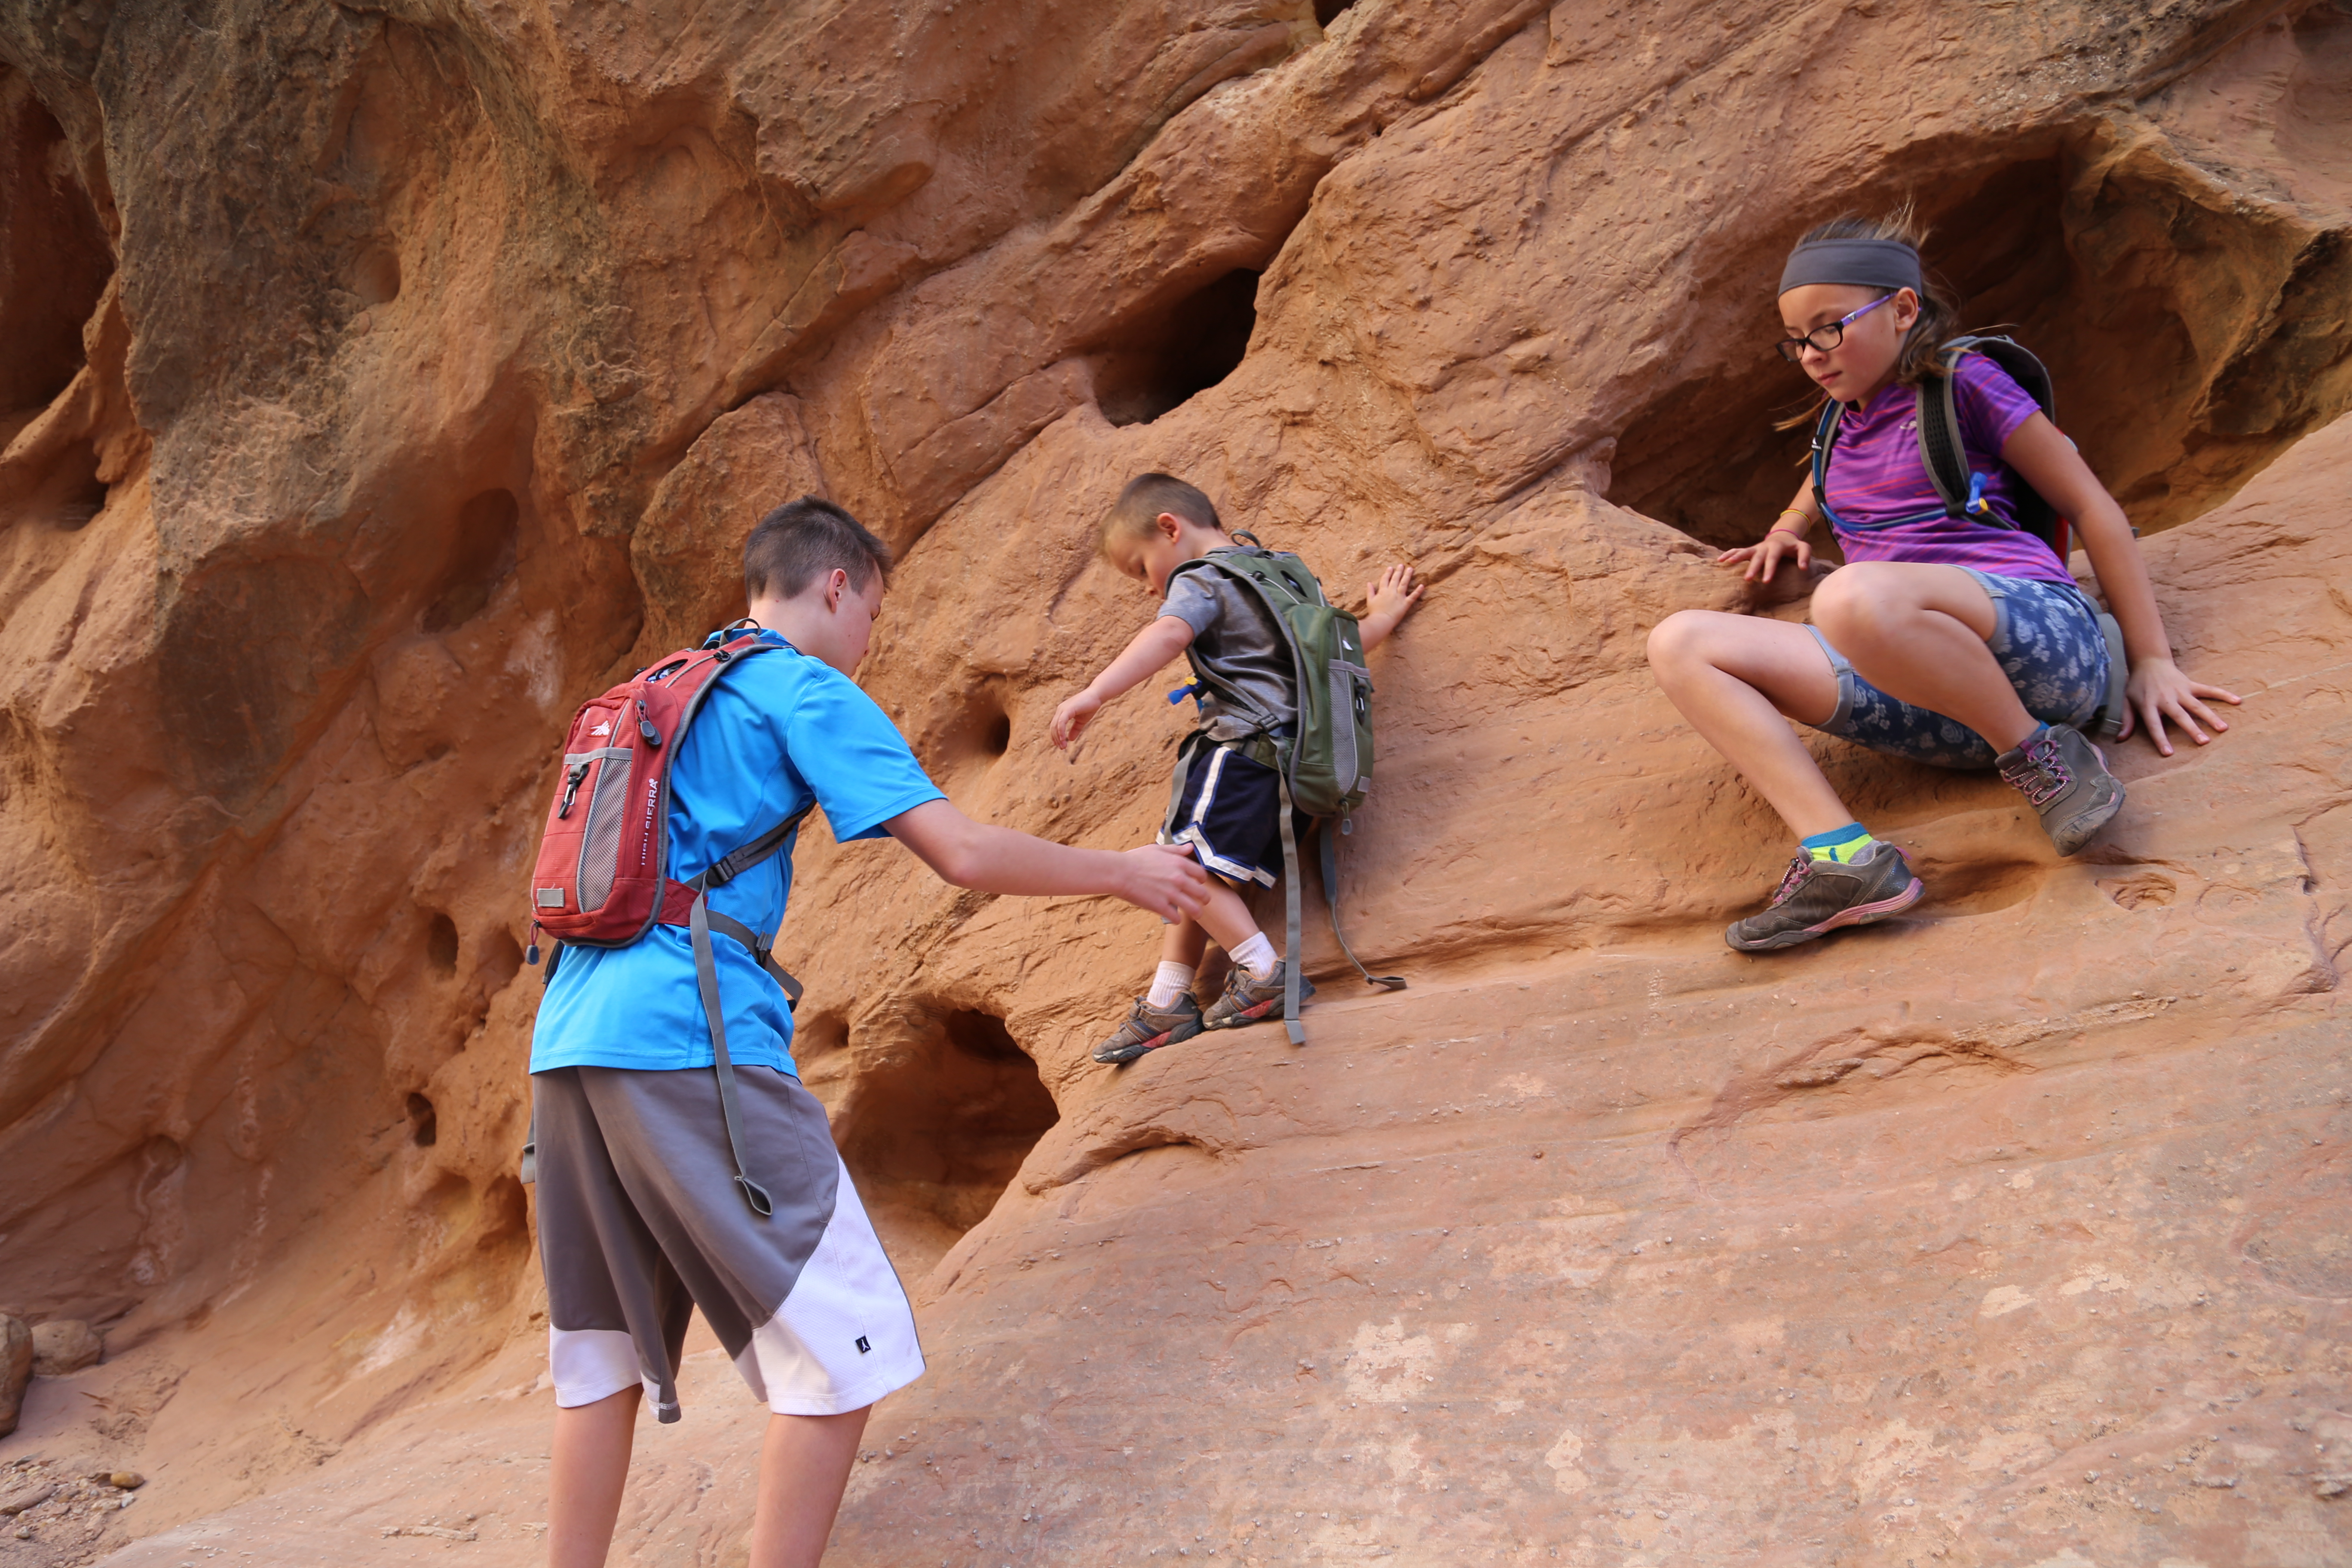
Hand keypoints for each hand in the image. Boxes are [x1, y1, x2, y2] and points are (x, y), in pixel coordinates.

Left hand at [1050, 688, 1101, 749]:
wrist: (1097, 696)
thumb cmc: (1089, 707)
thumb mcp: (1081, 721)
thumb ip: (1075, 729)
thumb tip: (1070, 739)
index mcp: (1062, 712)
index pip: (1055, 726)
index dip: (1055, 736)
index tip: (1060, 745)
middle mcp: (1060, 709)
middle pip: (1053, 727)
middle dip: (1056, 739)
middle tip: (1062, 748)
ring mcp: (1063, 709)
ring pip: (1056, 725)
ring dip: (1058, 737)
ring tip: (1063, 746)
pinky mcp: (1068, 709)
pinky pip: (1061, 722)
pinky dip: (1061, 731)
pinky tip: (1063, 739)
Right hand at [1118, 843, 1211, 921]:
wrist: (1118, 872)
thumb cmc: (1135, 859)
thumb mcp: (1157, 849)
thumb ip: (1176, 850)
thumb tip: (1190, 847)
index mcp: (1179, 863)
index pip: (1202, 875)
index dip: (1201, 881)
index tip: (1198, 884)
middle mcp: (1179, 879)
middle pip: (1202, 894)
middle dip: (1204, 900)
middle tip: (1202, 903)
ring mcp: (1170, 894)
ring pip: (1194, 910)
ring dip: (1196, 914)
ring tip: (1194, 915)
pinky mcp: (1160, 907)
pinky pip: (1176, 918)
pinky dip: (1176, 920)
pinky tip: (1174, 918)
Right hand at [1365, 563, 1423, 623]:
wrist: (1381, 621)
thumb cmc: (1374, 613)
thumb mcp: (1370, 601)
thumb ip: (1370, 591)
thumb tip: (1368, 583)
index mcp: (1383, 591)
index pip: (1385, 579)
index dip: (1388, 573)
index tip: (1390, 568)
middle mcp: (1391, 592)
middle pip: (1395, 579)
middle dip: (1398, 571)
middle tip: (1401, 565)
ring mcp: (1399, 597)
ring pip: (1404, 584)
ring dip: (1407, 576)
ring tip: (1410, 569)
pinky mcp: (1405, 604)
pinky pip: (1413, 596)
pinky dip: (1418, 591)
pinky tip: (1422, 585)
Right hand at [1718, 529, 1810, 583]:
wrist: (1783, 536)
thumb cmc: (1793, 546)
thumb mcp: (1803, 547)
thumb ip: (1805, 556)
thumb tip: (1803, 568)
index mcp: (1777, 546)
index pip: (1773, 558)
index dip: (1769, 569)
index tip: (1766, 581)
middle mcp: (1764, 546)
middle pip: (1757, 557)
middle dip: (1752, 567)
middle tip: (1747, 579)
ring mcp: (1756, 547)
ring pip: (1745, 551)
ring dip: (1736, 556)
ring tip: (1727, 562)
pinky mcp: (1750, 549)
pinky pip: (1737, 550)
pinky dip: (1729, 554)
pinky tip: (1720, 560)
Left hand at [2120, 656, 2240, 755]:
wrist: (2149, 661)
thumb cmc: (2137, 685)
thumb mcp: (2127, 701)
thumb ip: (2127, 721)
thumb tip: (2120, 740)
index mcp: (2149, 704)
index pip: (2154, 725)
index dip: (2160, 739)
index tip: (2169, 753)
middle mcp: (2166, 698)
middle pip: (2180, 716)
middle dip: (2192, 729)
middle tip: (2204, 742)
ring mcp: (2180, 690)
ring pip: (2197, 705)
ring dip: (2210, 716)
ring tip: (2223, 728)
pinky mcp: (2190, 684)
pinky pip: (2209, 690)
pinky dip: (2223, 694)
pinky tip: (2237, 701)